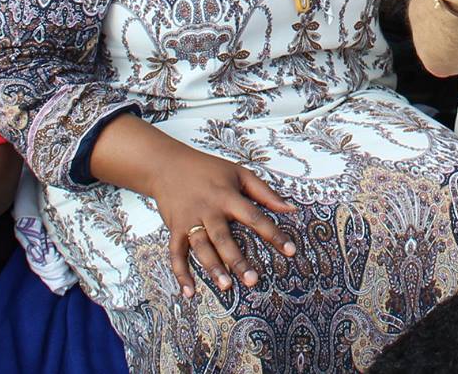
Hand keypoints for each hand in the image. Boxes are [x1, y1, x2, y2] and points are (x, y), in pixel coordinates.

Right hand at [151, 147, 297, 296]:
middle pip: (224, 238)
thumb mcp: (239, 173)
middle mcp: (209, 210)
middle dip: (237, 260)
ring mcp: (189, 221)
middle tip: (252, 280)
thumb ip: (265, 192)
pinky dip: (181, 273)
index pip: (255, 217)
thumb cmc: (207, 169)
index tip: (290, 251)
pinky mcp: (174, 229)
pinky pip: (175, 254)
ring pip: (201, 248)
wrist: (166, 165)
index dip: (274, 234)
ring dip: (212, 268)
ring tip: (226, 286)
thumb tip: (291, 209)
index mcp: (227, 196)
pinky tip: (189, 292)